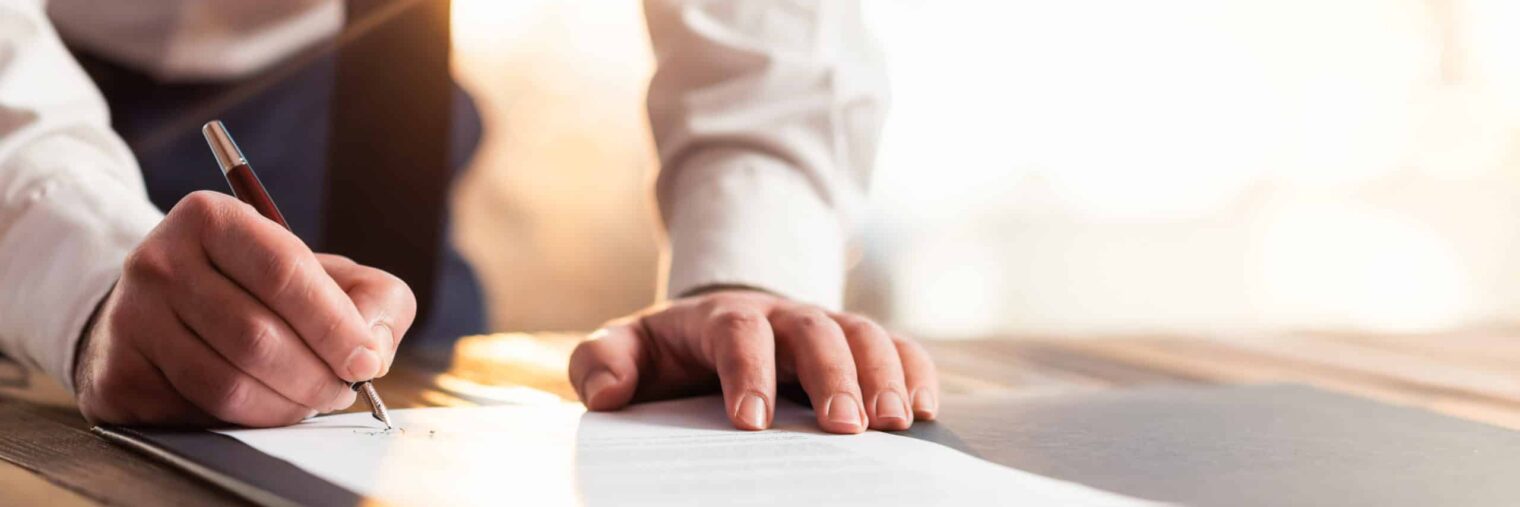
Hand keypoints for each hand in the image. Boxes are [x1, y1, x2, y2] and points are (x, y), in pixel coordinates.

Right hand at [74, 191, 416, 426]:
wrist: (165, 311)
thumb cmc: (261, 290)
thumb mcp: (325, 272)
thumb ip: (374, 297)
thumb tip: (373, 350)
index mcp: (211, 218)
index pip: (283, 272)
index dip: (334, 325)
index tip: (366, 360)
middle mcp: (159, 261)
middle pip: (256, 337)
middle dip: (316, 376)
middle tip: (341, 390)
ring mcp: (130, 319)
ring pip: (227, 385)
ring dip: (286, 406)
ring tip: (310, 400)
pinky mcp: (118, 374)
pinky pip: (197, 415)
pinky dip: (246, 423)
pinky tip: (262, 406)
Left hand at [569, 289, 937, 433]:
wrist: (709, 330)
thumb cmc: (666, 355)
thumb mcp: (623, 351)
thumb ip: (601, 364)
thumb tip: (609, 393)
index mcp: (719, 316)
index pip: (738, 333)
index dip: (748, 372)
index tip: (752, 424)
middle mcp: (780, 314)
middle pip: (814, 330)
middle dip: (833, 376)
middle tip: (846, 428)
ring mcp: (823, 325)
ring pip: (863, 334)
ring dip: (883, 376)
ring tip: (896, 425)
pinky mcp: (855, 346)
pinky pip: (897, 347)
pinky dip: (916, 372)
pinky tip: (926, 412)